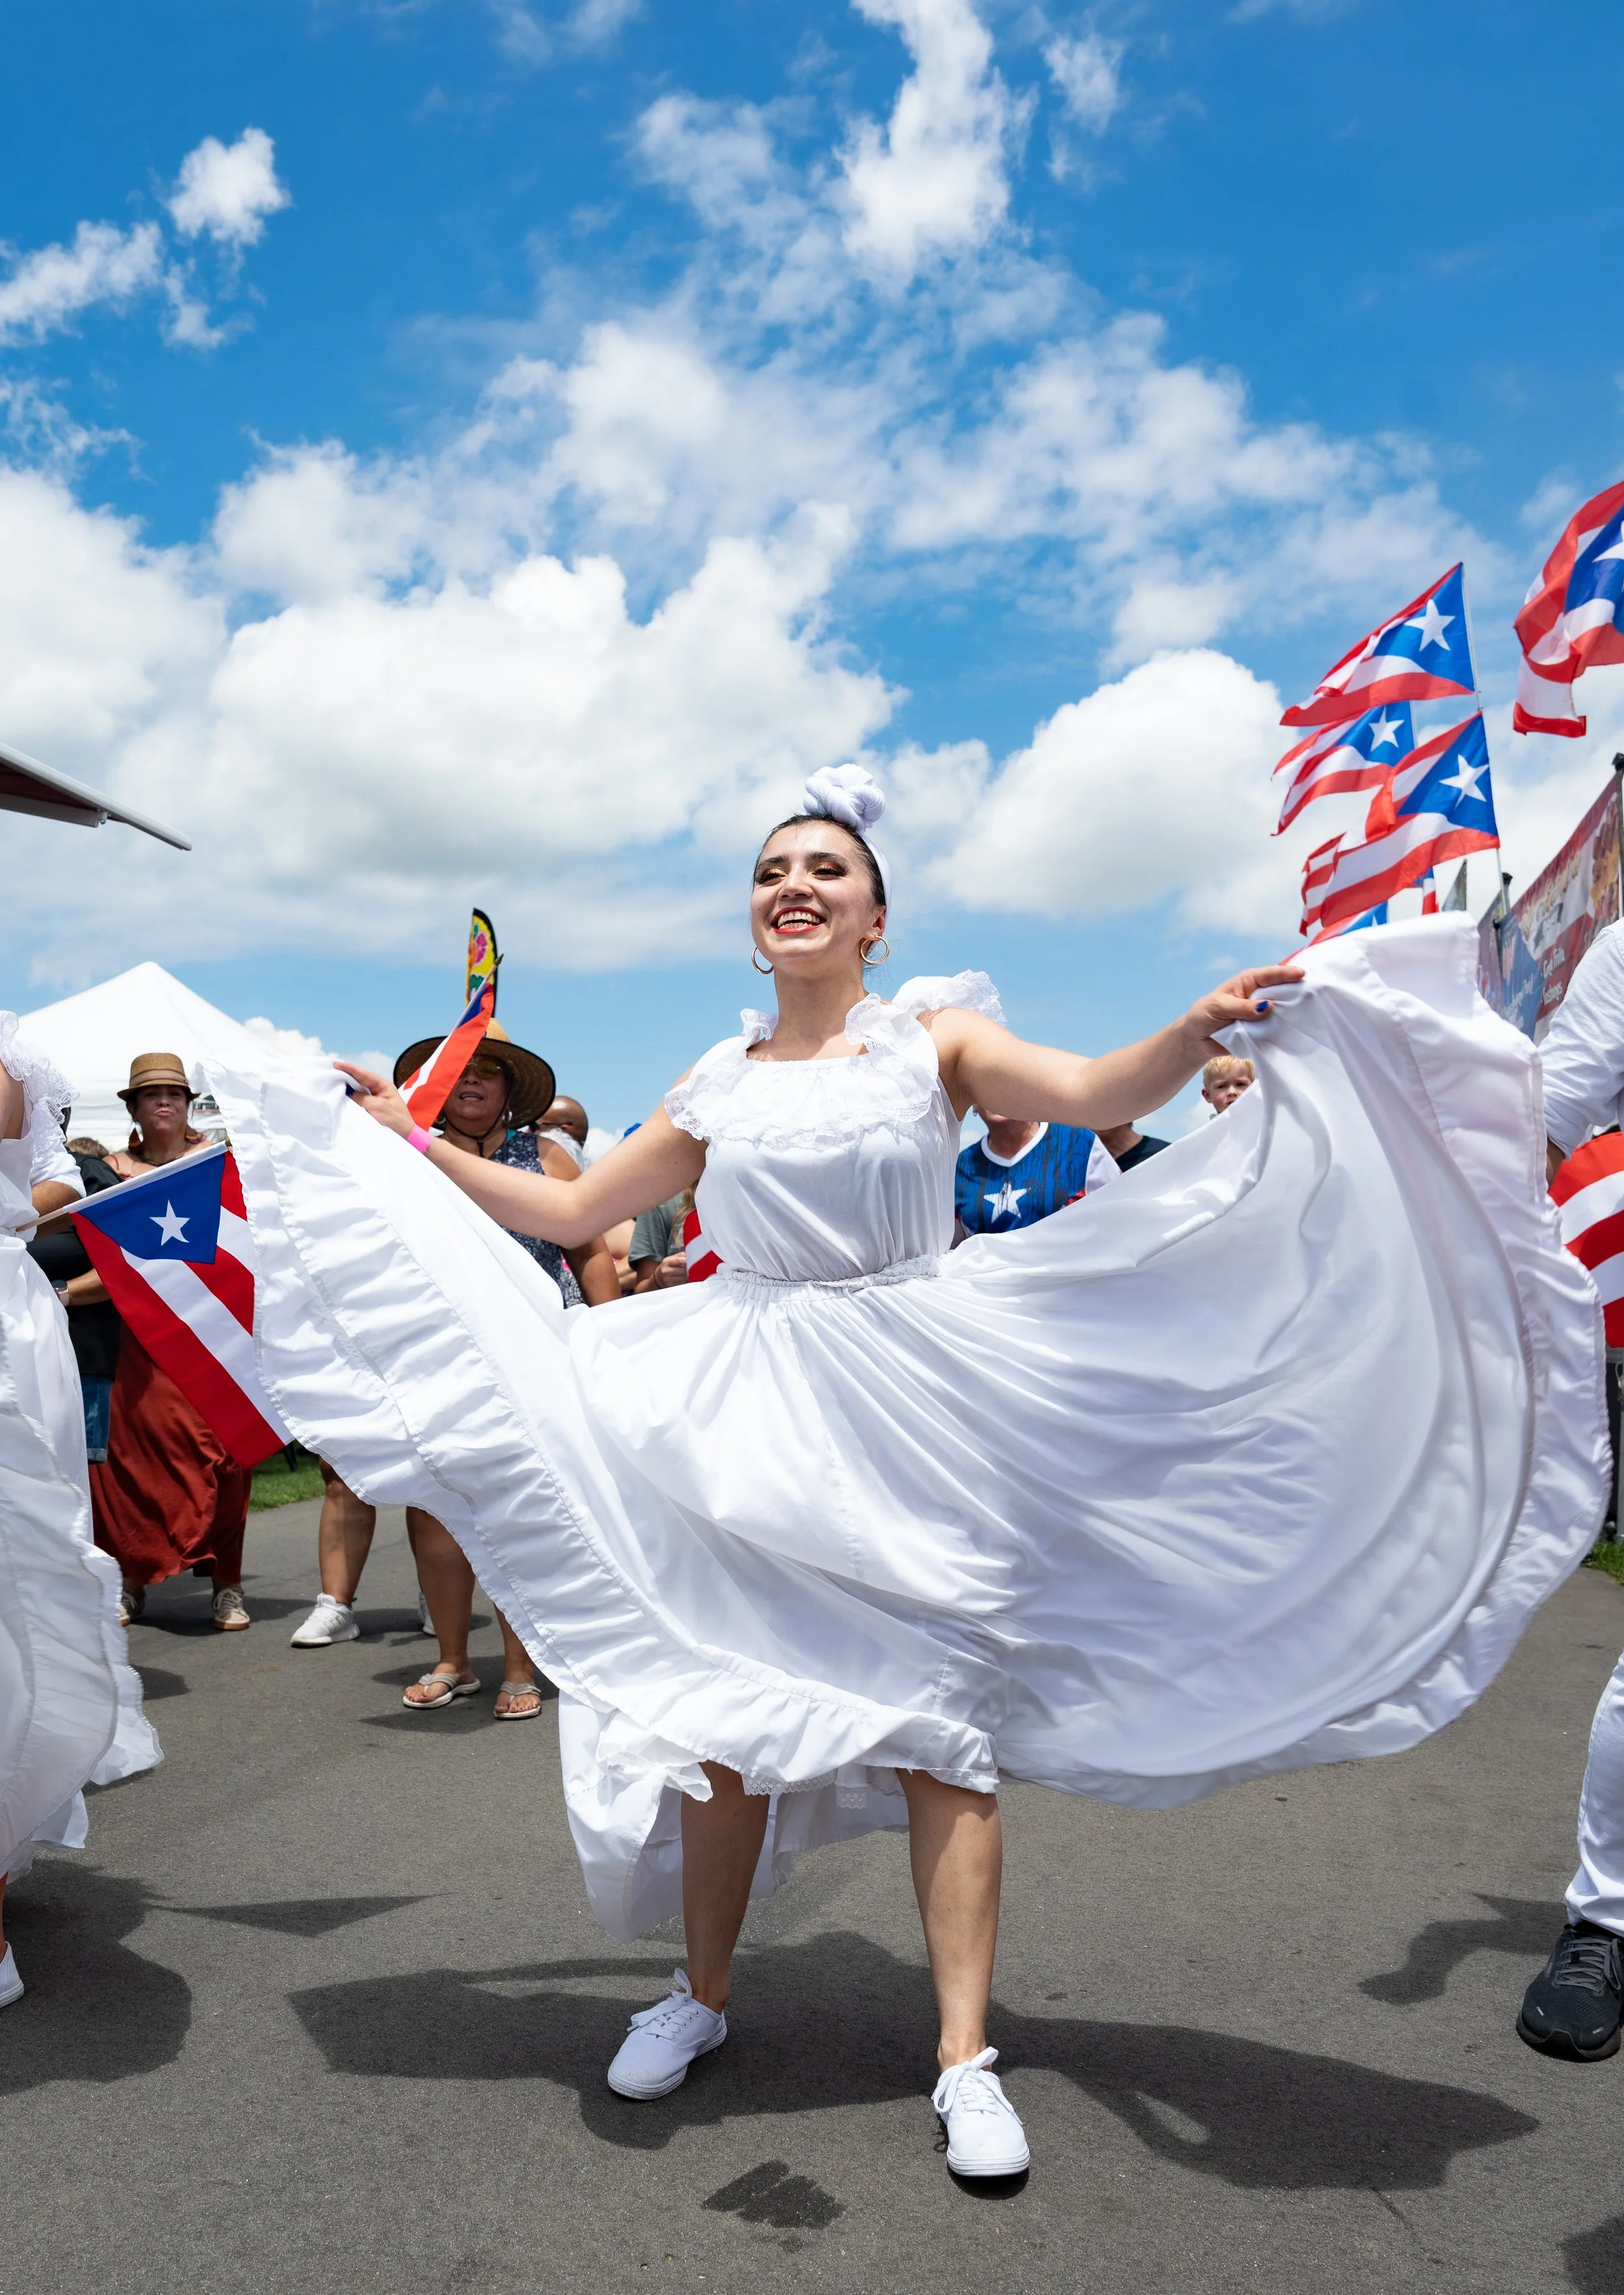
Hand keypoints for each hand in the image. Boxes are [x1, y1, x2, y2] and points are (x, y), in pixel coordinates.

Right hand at [333, 1061, 413, 1137]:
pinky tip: (339, 1094)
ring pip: (357, 1090)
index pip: (364, 1075)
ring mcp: (373, 1099)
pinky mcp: (369, 1108)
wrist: (404, 1136)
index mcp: (383, 1085)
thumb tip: (346, 1091)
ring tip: (332, 1079)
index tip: (337, 1064)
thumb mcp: (377, 1106)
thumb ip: (360, 1098)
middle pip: (359, 1080)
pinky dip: (348, 1097)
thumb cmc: (395, 1119)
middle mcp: (377, 1089)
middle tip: (331, 1069)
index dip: (350, 1069)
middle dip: (346, 1075)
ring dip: (345, 1086)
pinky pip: (356, 1100)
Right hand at [655, 1250, 688, 1288]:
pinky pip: (682, 1282)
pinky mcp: (671, 1285)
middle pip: (683, 1269)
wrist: (659, 1277)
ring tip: (683, 1272)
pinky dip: (683, 1279)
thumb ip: (681, 1255)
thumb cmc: (668, 1266)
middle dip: (687, 1268)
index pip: (678, 1260)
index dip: (686, 1260)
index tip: (690, 1260)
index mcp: (666, 1262)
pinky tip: (680, 1277)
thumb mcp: (671, 1258)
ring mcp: (667, 1279)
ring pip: (683, 1276)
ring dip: (686, 1274)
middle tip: (687, 1266)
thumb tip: (690, 1255)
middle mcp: (666, 1271)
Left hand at [1182, 965, 1303, 1058]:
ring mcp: (1261, 1014)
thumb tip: (1268, 1007)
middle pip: (1281, 992)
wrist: (1197, 1040)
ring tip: (1310, 1014)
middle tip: (1313, 995)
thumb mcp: (1220, 1007)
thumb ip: (1242, 1007)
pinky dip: (1283, 1032)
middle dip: (1295, 992)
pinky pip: (1275, 1031)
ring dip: (1292, 1014)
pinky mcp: (1262, 1031)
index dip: (1285, 973)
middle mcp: (1258, 996)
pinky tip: (1296, 1033)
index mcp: (1248, 982)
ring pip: (1281, 1012)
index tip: (1301, 974)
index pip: (1269, 975)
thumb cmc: (1205, 1015)